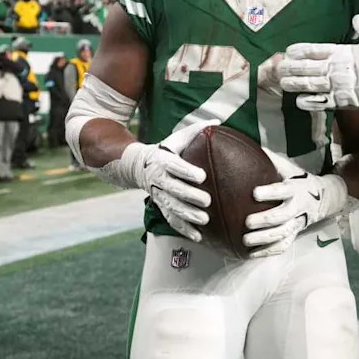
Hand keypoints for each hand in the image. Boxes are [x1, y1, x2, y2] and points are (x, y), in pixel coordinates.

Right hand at [125, 120, 219, 242]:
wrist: (139, 167)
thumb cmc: (166, 150)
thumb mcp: (177, 138)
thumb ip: (196, 130)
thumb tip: (219, 121)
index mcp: (163, 160)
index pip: (175, 166)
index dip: (187, 171)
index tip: (202, 176)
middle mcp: (159, 179)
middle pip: (174, 189)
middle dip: (190, 196)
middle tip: (207, 200)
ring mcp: (159, 196)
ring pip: (173, 208)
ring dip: (188, 215)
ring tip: (205, 220)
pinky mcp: (162, 208)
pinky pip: (172, 220)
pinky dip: (184, 229)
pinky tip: (198, 237)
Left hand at [242, 153, 346, 257]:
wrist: (322, 198)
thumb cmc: (299, 181)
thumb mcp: (290, 168)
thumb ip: (272, 160)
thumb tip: (250, 145)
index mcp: (295, 189)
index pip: (282, 190)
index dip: (270, 193)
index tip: (254, 193)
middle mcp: (297, 208)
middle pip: (282, 216)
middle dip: (265, 220)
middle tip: (247, 222)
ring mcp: (296, 223)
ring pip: (281, 234)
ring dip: (263, 239)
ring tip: (245, 240)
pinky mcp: (294, 234)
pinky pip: (282, 246)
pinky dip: (267, 251)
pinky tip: (251, 253)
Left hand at [280, 15, 358, 111]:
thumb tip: (358, 17)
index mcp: (341, 51)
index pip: (314, 49)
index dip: (300, 50)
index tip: (288, 51)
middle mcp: (334, 68)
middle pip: (307, 67)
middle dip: (291, 67)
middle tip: (278, 68)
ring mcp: (336, 85)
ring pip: (309, 84)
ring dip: (294, 83)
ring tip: (282, 83)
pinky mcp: (342, 101)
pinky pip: (320, 103)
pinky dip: (308, 102)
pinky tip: (298, 101)